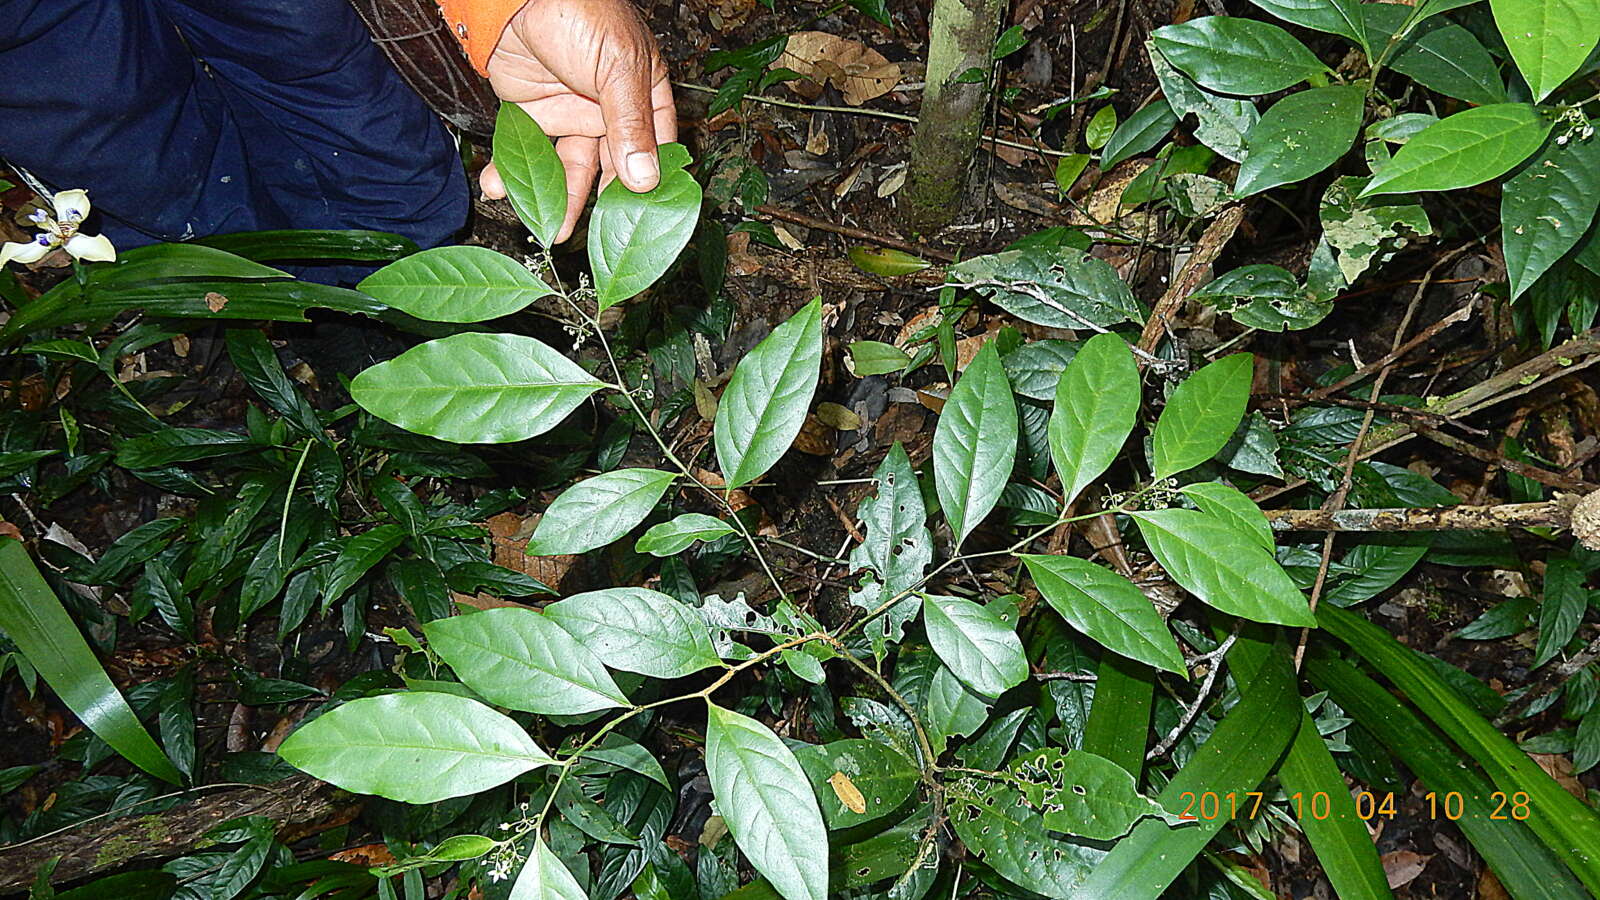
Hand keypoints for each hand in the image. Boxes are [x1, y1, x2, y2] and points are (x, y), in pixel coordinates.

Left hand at [480, 0, 676, 242]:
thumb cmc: (579, 11)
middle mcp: (610, 109)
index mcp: (644, 94)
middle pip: (612, 169)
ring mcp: (571, 113)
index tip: (646, 220)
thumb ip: (629, 124)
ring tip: (547, 228)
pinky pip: (528, 153)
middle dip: (601, 204)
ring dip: (556, 199)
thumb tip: (645, 181)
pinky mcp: (533, 114)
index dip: (653, 185)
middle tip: (595, 238)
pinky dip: (512, 173)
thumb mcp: (617, 67)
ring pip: (569, 169)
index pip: (657, 148)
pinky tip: (501, 190)